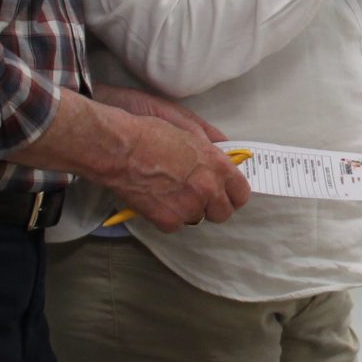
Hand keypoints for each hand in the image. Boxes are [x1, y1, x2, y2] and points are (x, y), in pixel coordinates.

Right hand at [91, 89, 250, 230]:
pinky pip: (174, 226)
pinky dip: (165, 217)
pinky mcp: (168, 220)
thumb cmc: (151, 135)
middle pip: (223, 213)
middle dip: (211, 207)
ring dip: (186, 210)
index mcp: (218, 166)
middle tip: (196, 197)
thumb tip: (224, 162)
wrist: (120, 149)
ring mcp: (189, 206)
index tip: (224, 195)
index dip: (232, 195)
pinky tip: (154, 200)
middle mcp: (209, 189)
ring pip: (196, 218)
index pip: (241, 193)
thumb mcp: (190, 135)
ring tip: (168, 192)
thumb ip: (211, 153)